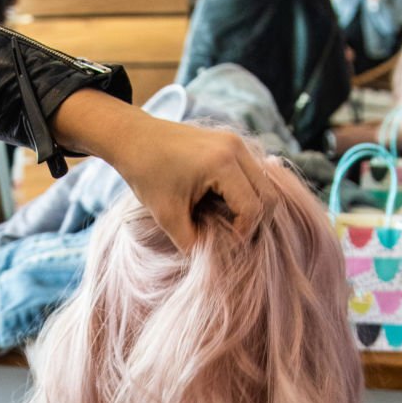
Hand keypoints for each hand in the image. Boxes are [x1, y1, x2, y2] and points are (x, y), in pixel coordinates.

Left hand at [51, 89, 276, 252]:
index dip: (243, 233)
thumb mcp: (167, 216)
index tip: (224, 245)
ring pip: (265, 185)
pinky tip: (226, 206)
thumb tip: (213, 265)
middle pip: (269, 196)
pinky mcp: (232, 142)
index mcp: (222, 163)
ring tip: (231, 224)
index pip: (253, 208)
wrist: (133, 137)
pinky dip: (248, 193)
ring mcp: (236, 142)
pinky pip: (254, 174)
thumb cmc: (147, 173)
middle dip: (255, 223)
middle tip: (233, 238)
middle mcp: (236, 148)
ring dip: (254, 208)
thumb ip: (192, 243)